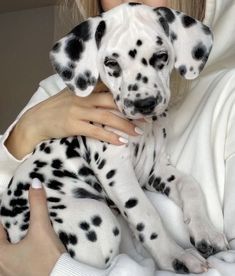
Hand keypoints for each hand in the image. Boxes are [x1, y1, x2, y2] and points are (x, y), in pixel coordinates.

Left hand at [0, 180, 65, 275]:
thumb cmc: (48, 258)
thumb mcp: (42, 229)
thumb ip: (38, 205)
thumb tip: (34, 183)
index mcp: (0, 254)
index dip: (2, 216)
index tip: (8, 206)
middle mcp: (1, 266)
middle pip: (0, 241)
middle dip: (7, 229)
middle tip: (16, 218)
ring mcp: (9, 273)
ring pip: (6, 252)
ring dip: (11, 241)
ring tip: (21, 231)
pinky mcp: (20, 275)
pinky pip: (12, 261)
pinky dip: (17, 251)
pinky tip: (27, 247)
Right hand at [5, 87, 141, 158]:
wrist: (35, 120)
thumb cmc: (56, 109)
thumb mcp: (72, 96)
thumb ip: (89, 95)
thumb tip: (109, 99)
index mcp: (85, 90)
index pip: (109, 90)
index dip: (126, 97)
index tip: (140, 104)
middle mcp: (83, 98)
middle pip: (112, 103)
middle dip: (130, 111)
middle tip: (146, 119)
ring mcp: (78, 111)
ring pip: (107, 117)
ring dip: (124, 125)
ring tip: (137, 132)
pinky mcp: (73, 124)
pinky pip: (95, 130)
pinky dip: (109, 136)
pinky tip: (120, 141)